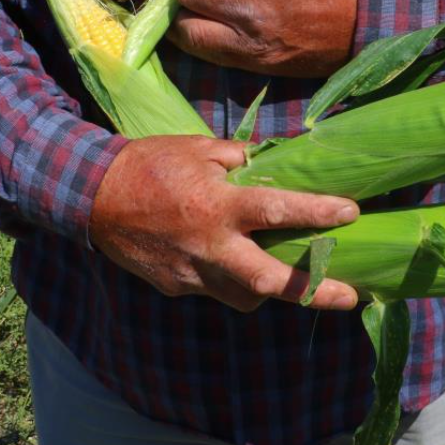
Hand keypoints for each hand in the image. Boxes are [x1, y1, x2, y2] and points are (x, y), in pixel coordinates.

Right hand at [89, 135, 360, 311]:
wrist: (93, 196)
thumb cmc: (150, 164)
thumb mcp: (199, 148)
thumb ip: (240, 158)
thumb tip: (272, 161)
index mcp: (217, 205)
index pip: (278, 211)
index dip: (319, 213)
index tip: (352, 212)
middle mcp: (210, 246)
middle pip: (271, 282)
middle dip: (315, 291)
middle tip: (350, 296)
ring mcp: (192, 273)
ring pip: (245, 297)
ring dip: (273, 290)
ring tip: (292, 278)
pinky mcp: (177, 287)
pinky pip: (216, 290)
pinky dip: (233, 281)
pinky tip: (235, 264)